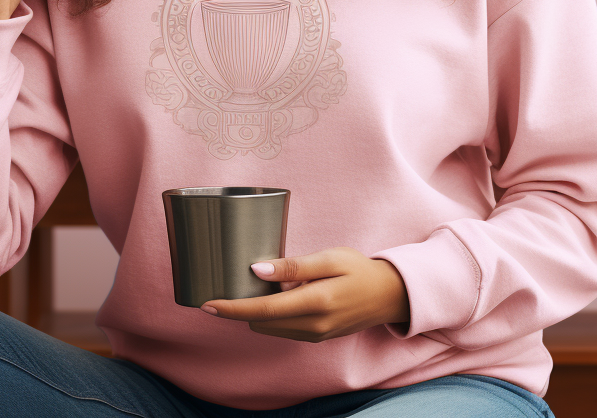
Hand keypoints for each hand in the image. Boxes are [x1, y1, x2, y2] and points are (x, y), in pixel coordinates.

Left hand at [200, 246, 409, 341]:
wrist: (388, 295)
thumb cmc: (359, 269)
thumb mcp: (329, 258)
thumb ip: (293, 266)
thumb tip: (257, 270)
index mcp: (314, 303)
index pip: (262, 310)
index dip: (232, 309)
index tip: (207, 304)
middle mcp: (312, 326)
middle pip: (261, 322)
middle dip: (240, 308)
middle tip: (230, 281)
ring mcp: (314, 335)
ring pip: (270, 328)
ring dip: (256, 311)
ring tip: (256, 284)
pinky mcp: (316, 337)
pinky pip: (284, 329)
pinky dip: (272, 315)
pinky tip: (277, 295)